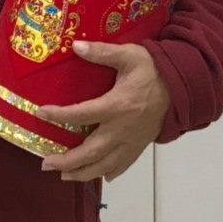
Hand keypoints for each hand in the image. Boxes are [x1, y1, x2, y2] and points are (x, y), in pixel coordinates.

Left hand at [37, 40, 169, 181]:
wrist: (181, 87)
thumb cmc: (152, 70)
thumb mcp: (128, 55)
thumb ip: (102, 52)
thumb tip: (75, 45)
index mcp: (116, 105)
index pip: (82, 114)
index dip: (59, 115)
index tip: (41, 113)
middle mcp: (121, 129)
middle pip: (91, 152)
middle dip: (67, 161)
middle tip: (46, 164)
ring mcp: (131, 141)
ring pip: (104, 164)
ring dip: (83, 173)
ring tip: (64, 176)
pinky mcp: (140, 146)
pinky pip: (123, 165)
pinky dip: (109, 172)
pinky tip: (100, 176)